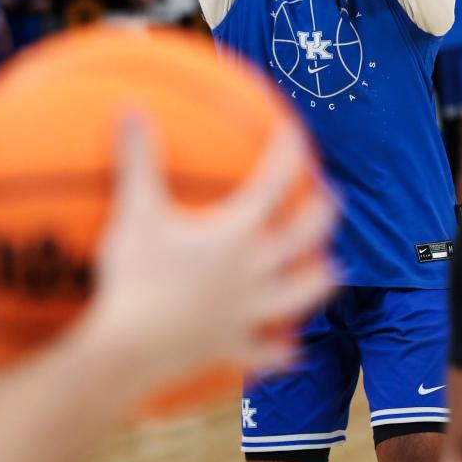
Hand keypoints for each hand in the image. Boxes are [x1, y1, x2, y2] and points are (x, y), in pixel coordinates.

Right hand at [87, 112, 337, 393]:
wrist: (128, 352)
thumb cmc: (135, 277)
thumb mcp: (136, 211)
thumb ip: (137, 159)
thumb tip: (130, 108)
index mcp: (235, 234)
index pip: (272, 184)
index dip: (286, 153)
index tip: (294, 131)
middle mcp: (253, 272)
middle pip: (302, 238)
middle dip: (321, 214)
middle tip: (332, 197)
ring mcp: (246, 314)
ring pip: (297, 296)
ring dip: (317, 282)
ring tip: (333, 271)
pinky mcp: (232, 349)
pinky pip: (264, 353)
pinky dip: (280, 351)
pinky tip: (292, 352)